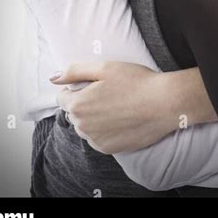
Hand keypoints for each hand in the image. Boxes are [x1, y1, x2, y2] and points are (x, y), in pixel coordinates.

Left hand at [51, 61, 171, 152]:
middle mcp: (82, 126)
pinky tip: (121, 119)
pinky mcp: (108, 149)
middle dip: (85, 102)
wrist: (164, 103)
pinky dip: (105, 130)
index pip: (62, 98)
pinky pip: (98, 138)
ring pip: (86, 127)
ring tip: (117, 106)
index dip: (77, 88)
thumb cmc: (135, 81)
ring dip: (94, 118)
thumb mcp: (104, 67)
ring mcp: (95, 140)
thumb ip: (75, 71)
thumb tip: (53, 78)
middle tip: (109, 93)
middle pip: (74, 113)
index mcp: (78, 104)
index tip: (94, 84)